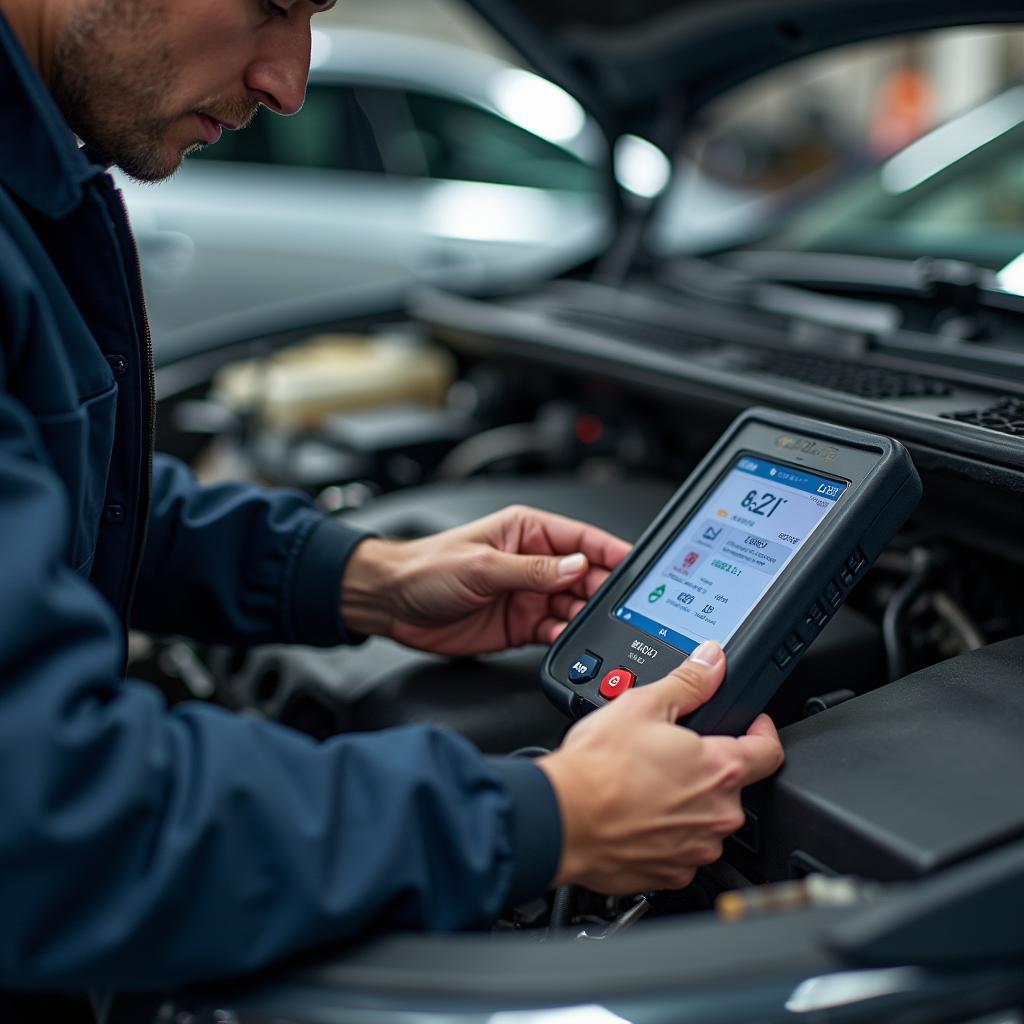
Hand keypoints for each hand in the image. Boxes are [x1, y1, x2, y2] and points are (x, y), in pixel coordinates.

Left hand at [340, 505, 630, 656]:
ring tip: (590, 626)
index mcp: (527, 532)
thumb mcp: (483, 565)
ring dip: (584, 617)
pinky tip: (566, 640)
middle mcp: (533, 562)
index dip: (610, 551)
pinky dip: (565, 638)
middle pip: (585, 575)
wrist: (391, 603)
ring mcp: (528, 595)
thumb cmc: (426, 568)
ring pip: (574, 606)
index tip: (636, 565)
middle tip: (614, 606)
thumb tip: (577, 566)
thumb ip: (534, 570)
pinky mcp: (520, 625)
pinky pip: (555, 631)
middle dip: (602, 591)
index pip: (582, 539)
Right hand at [537, 642, 783, 893]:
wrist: (561, 819)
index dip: (762, 730)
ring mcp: (697, 849)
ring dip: (687, 802)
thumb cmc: (598, 769)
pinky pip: (681, 849)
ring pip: (705, 819)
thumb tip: (712, 662)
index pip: (769, 750)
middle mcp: (718, 815)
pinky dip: (665, 833)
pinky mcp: (672, 874)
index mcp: (720, 769)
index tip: (752, 724)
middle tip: (670, 752)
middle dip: (706, 767)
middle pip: (731, 785)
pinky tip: (638, 814)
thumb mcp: (642, 705)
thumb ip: (688, 682)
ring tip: (647, 785)